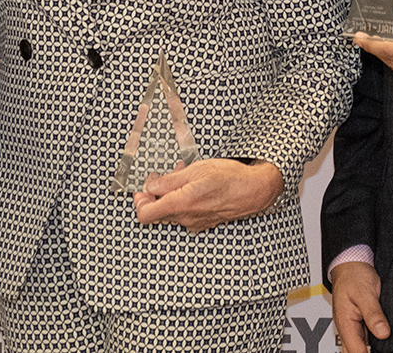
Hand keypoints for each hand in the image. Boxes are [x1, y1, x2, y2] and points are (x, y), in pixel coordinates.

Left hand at [132, 158, 282, 232]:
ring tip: (180, 176)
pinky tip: (190, 187)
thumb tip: (150, 187)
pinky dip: (182, 201)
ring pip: (170, 213)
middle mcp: (186, 218)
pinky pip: (184, 215)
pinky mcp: (203, 223)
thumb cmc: (229, 178)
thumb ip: (168, 181)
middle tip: (160, 178)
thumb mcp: (195, 170)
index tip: (142, 189)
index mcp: (181, 204)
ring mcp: (195, 223)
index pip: (145, 215)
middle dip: (154, 195)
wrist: (254, 190)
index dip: (139, 201)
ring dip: (169, 196)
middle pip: (156, 214)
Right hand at [330, 261, 389, 352]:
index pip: (355, 351)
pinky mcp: (359, 322)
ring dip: (368, 350)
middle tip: (382, 349)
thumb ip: (373, 313)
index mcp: (345, 322)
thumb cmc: (353, 274)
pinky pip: (364, 340)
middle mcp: (346, 327)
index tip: (382, 351)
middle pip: (354, 352)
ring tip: (382, 346)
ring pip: (358, 347)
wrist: (351, 263)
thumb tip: (383, 333)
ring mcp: (352, 325)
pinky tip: (381, 342)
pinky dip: (371, 344)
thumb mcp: (365, 292)